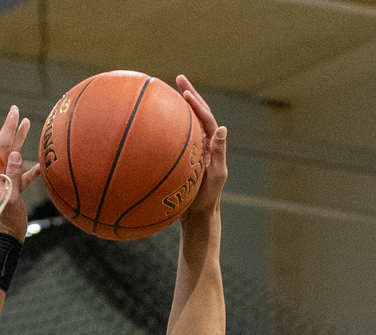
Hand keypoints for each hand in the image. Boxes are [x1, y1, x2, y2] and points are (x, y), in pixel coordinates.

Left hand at [0, 104, 42, 240]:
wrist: (6, 241)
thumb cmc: (6, 223)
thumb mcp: (11, 199)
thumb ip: (13, 176)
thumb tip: (15, 153)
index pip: (0, 147)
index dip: (8, 129)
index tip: (14, 113)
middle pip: (5, 147)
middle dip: (12, 129)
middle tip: (17, 111)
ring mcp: (5, 183)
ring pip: (13, 158)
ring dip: (20, 142)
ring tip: (27, 125)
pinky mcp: (13, 192)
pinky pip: (23, 176)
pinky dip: (31, 169)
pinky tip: (41, 164)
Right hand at [175, 75, 226, 226]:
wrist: (197, 215)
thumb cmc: (208, 198)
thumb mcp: (216, 176)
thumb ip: (219, 152)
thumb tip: (222, 127)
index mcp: (211, 143)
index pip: (205, 117)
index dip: (197, 104)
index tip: (185, 92)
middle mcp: (202, 142)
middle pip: (197, 112)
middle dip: (189, 94)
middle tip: (178, 78)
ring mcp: (191, 149)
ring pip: (185, 122)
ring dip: (178, 106)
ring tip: (168, 91)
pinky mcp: (180, 158)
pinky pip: (172, 138)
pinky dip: (165, 127)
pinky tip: (153, 122)